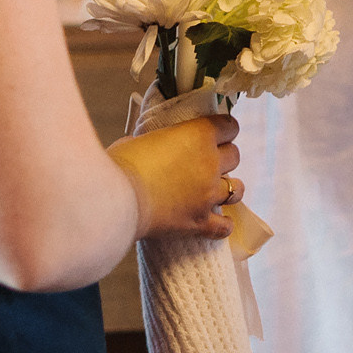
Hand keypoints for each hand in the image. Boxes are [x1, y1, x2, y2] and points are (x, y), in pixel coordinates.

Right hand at [109, 114, 242, 240]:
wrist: (116, 199)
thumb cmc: (121, 163)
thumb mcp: (140, 138)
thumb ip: (158, 141)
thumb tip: (156, 145)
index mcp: (198, 135)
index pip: (229, 126)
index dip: (223, 129)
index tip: (216, 133)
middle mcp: (210, 163)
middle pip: (235, 156)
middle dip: (223, 157)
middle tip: (207, 162)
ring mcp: (208, 194)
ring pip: (237, 189)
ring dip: (228, 188)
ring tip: (215, 190)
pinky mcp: (200, 221)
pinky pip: (224, 226)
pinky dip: (222, 225)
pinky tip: (217, 222)